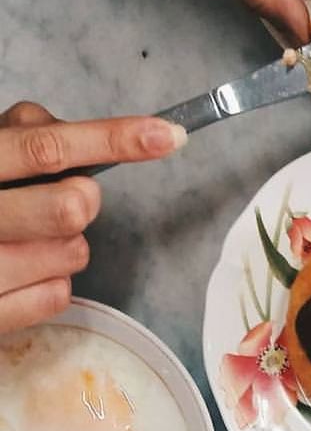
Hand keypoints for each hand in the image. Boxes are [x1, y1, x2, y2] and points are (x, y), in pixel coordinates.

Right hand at [0, 102, 184, 332]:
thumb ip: (26, 133)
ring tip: (29, 241)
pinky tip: (24, 272)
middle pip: (69, 206)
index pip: (48, 147)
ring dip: (67, 246)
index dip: (114, 140)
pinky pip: (56, 296)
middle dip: (81, 202)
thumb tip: (91, 141)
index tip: (165, 136)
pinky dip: (52, 283)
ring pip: (73, 254)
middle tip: (65, 202)